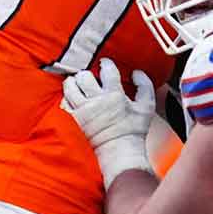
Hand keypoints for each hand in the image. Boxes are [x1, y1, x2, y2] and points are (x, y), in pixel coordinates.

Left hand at [61, 58, 155, 188]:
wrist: (120, 149)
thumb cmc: (134, 129)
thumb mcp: (147, 106)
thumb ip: (144, 86)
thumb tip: (136, 73)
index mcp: (114, 95)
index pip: (107, 71)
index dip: (106, 64)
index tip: (105, 64)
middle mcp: (96, 100)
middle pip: (84, 76)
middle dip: (87, 73)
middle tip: (90, 76)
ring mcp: (83, 110)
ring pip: (70, 86)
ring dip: (73, 81)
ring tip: (77, 82)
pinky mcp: (75, 118)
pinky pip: (65, 101)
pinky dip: (68, 96)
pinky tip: (73, 96)